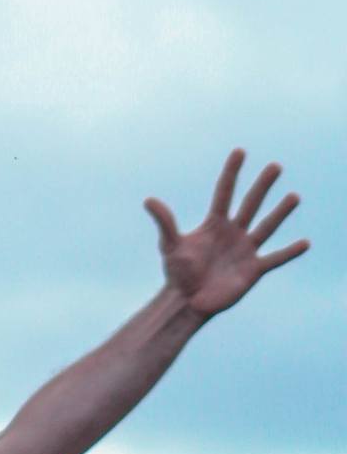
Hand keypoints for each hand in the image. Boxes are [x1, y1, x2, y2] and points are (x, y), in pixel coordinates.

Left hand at [145, 150, 307, 318]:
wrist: (187, 302)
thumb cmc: (177, 273)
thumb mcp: (170, 245)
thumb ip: (165, 222)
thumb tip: (148, 201)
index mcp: (214, 224)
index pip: (224, 192)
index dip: (231, 173)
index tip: (240, 151)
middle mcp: (233, 232)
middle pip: (250, 204)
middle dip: (262, 185)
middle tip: (275, 166)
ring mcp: (245, 250)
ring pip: (266, 227)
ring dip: (280, 212)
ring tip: (294, 196)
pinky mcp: (253, 270)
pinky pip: (275, 259)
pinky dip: (290, 252)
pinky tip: (305, 243)